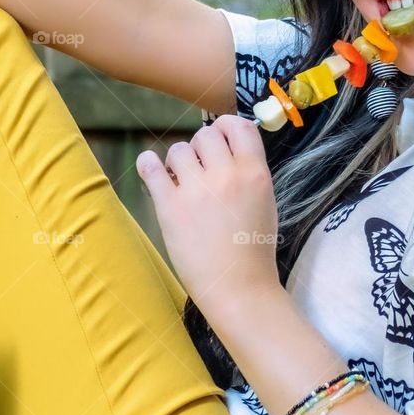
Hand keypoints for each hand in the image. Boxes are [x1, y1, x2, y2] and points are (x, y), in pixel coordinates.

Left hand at [136, 115, 281, 318]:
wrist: (239, 288)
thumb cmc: (254, 250)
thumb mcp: (265, 203)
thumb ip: (249, 173)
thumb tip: (227, 149)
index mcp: (255, 173)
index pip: (239, 126)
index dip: (225, 126)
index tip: (219, 135)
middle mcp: (227, 175)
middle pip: (205, 135)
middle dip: (200, 147)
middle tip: (199, 167)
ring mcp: (196, 190)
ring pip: (178, 149)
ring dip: (178, 161)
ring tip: (180, 180)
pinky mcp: (170, 207)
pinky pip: (151, 168)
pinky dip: (148, 163)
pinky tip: (149, 167)